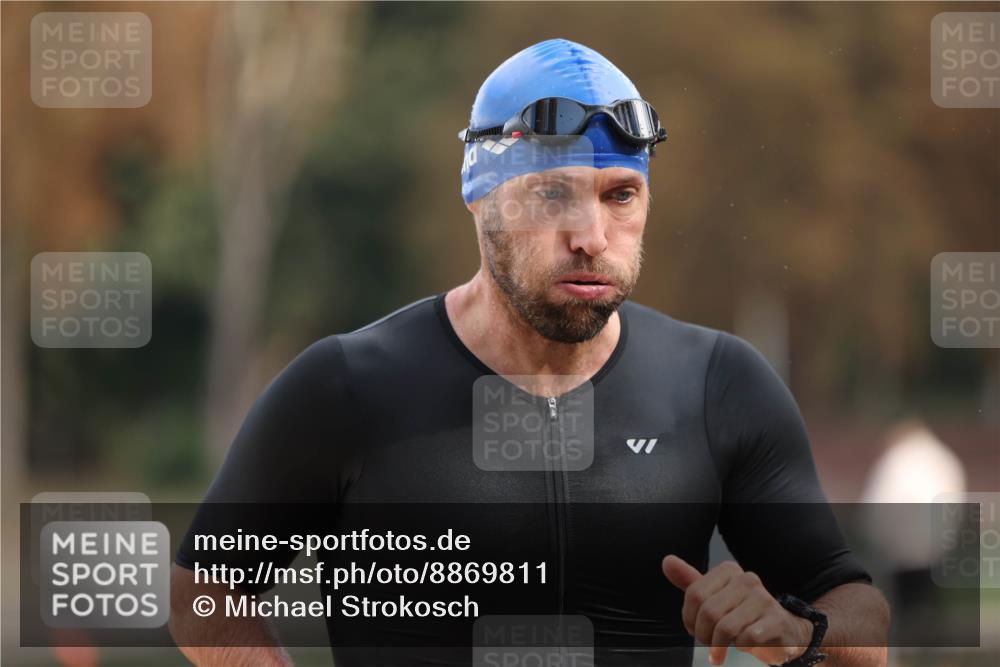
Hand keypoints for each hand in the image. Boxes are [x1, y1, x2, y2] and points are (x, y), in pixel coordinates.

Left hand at [662, 555, 813, 665]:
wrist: (784, 632)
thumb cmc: (743, 615)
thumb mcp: (714, 597)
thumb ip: (690, 582)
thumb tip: (667, 561)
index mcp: (729, 571)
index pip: (694, 594)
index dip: (689, 618)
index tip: (694, 629)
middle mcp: (747, 580)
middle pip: (708, 612)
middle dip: (703, 634)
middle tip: (708, 643)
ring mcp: (764, 599)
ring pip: (725, 627)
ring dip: (719, 645)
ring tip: (720, 650)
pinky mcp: (776, 620)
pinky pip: (746, 638)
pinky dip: (740, 647)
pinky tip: (743, 646)